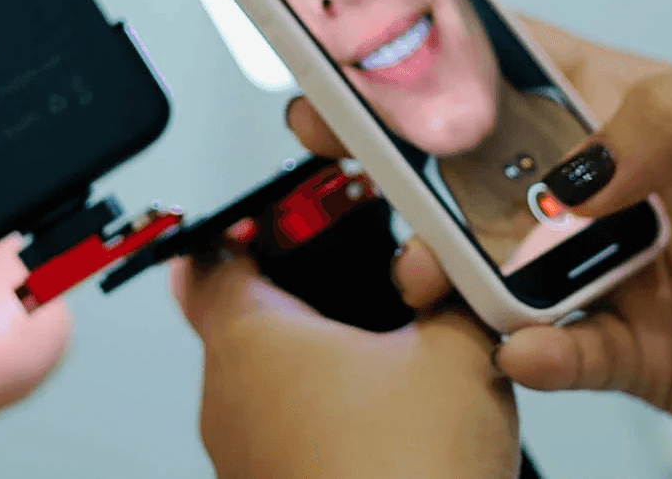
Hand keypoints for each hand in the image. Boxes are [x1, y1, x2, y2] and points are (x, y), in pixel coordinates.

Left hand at [173, 253, 518, 478]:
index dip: (256, 226)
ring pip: (273, 387)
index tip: (295, 216)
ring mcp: (243, 464)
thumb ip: (449, 291)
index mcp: (249, 339)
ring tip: (398, 363)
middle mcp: (227, 401)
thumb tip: (455, 273)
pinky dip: (334, 426)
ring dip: (326, 369)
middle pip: (250, 320)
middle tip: (371, 285)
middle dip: (312, 299)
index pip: (212, 255)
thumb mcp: (459, 351)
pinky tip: (396, 432)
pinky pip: (292, 443)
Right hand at [286, 19, 671, 426]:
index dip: (449, 59)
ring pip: (508, 269)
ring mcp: (626, 273)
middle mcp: (621, 190)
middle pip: (491, 173)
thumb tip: (581, 168)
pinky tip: (525, 342)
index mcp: (643, 108)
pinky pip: (567, 356)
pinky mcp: (645, 354)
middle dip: (415, 165)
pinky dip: (535, 353)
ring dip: (456, 267)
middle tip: (348, 153)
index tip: (376, 50)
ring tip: (428, 269)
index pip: (526, 70)